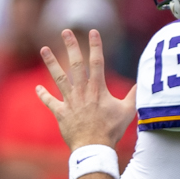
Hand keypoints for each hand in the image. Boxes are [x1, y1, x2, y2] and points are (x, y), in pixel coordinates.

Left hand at [34, 29, 132, 150]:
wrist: (93, 147)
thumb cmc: (111, 130)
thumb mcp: (127, 111)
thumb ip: (133, 95)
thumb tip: (141, 84)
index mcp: (98, 89)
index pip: (97, 62)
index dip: (95, 45)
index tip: (93, 32)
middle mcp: (82, 91)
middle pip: (75, 64)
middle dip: (71, 46)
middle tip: (65, 31)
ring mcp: (70, 101)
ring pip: (58, 78)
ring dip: (51, 62)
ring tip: (44, 49)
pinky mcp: (61, 112)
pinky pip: (50, 102)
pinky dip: (43, 95)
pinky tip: (37, 88)